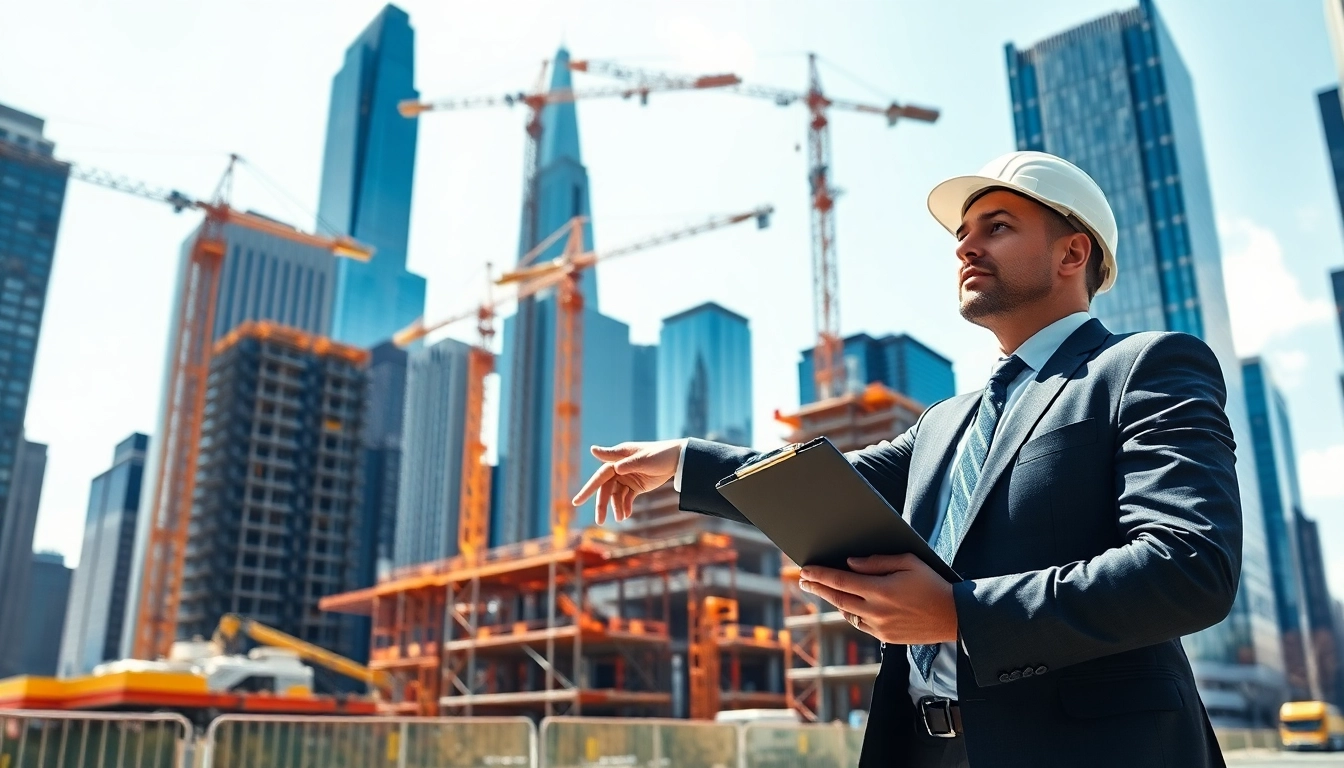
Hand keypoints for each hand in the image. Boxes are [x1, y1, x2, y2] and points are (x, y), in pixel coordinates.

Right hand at [571, 439, 684, 523]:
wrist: (678, 459)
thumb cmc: (659, 455)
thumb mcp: (641, 458)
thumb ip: (620, 459)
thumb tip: (593, 450)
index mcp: (617, 459)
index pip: (599, 476)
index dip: (588, 489)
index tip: (576, 501)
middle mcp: (619, 469)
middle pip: (606, 490)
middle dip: (602, 505)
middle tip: (599, 522)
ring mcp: (627, 478)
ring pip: (616, 496)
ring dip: (617, 507)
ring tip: (621, 518)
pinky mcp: (636, 486)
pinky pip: (626, 498)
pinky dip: (626, 506)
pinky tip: (627, 515)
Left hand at [798, 554, 956, 644]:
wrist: (955, 617)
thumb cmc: (933, 584)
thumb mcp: (908, 562)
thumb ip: (877, 562)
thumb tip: (850, 564)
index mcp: (881, 590)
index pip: (841, 580)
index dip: (820, 575)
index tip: (805, 570)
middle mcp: (877, 611)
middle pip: (837, 598)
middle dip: (817, 587)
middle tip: (803, 580)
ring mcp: (880, 627)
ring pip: (846, 613)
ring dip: (832, 600)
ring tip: (821, 589)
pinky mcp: (886, 638)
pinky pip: (859, 624)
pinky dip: (849, 613)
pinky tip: (845, 605)